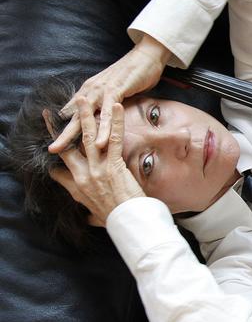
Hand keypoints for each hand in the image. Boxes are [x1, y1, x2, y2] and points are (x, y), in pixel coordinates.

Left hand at [48, 34, 171, 153]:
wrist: (146, 55)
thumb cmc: (132, 74)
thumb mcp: (113, 89)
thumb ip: (103, 101)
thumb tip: (99, 114)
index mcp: (89, 91)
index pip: (72, 112)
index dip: (63, 126)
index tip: (56, 141)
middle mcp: (91, 91)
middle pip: (73, 116)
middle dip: (61, 134)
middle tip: (52, 150)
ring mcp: (101, 91)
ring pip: (86, 117)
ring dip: (74, 135)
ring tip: (64, 150)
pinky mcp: (115, 91)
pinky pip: (107, 114)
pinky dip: (104, 129)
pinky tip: (101, 142)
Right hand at [49, 98, 145, 225]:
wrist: (129, 222)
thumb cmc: (115, 217)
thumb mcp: (92, 212)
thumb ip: (84, 204)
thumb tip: (84, 209)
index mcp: (77, 185)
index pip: (62, 162)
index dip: (57, 147)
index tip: (52, 136)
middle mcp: (83, 175)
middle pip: (70, 145)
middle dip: (64, 126)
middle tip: (57, 111)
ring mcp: (97, 169)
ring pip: (88, 137)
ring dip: (86, 116)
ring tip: (83, 99)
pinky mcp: (113, 166)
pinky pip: (113, 139)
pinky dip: (115, 121)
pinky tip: (116, 107)